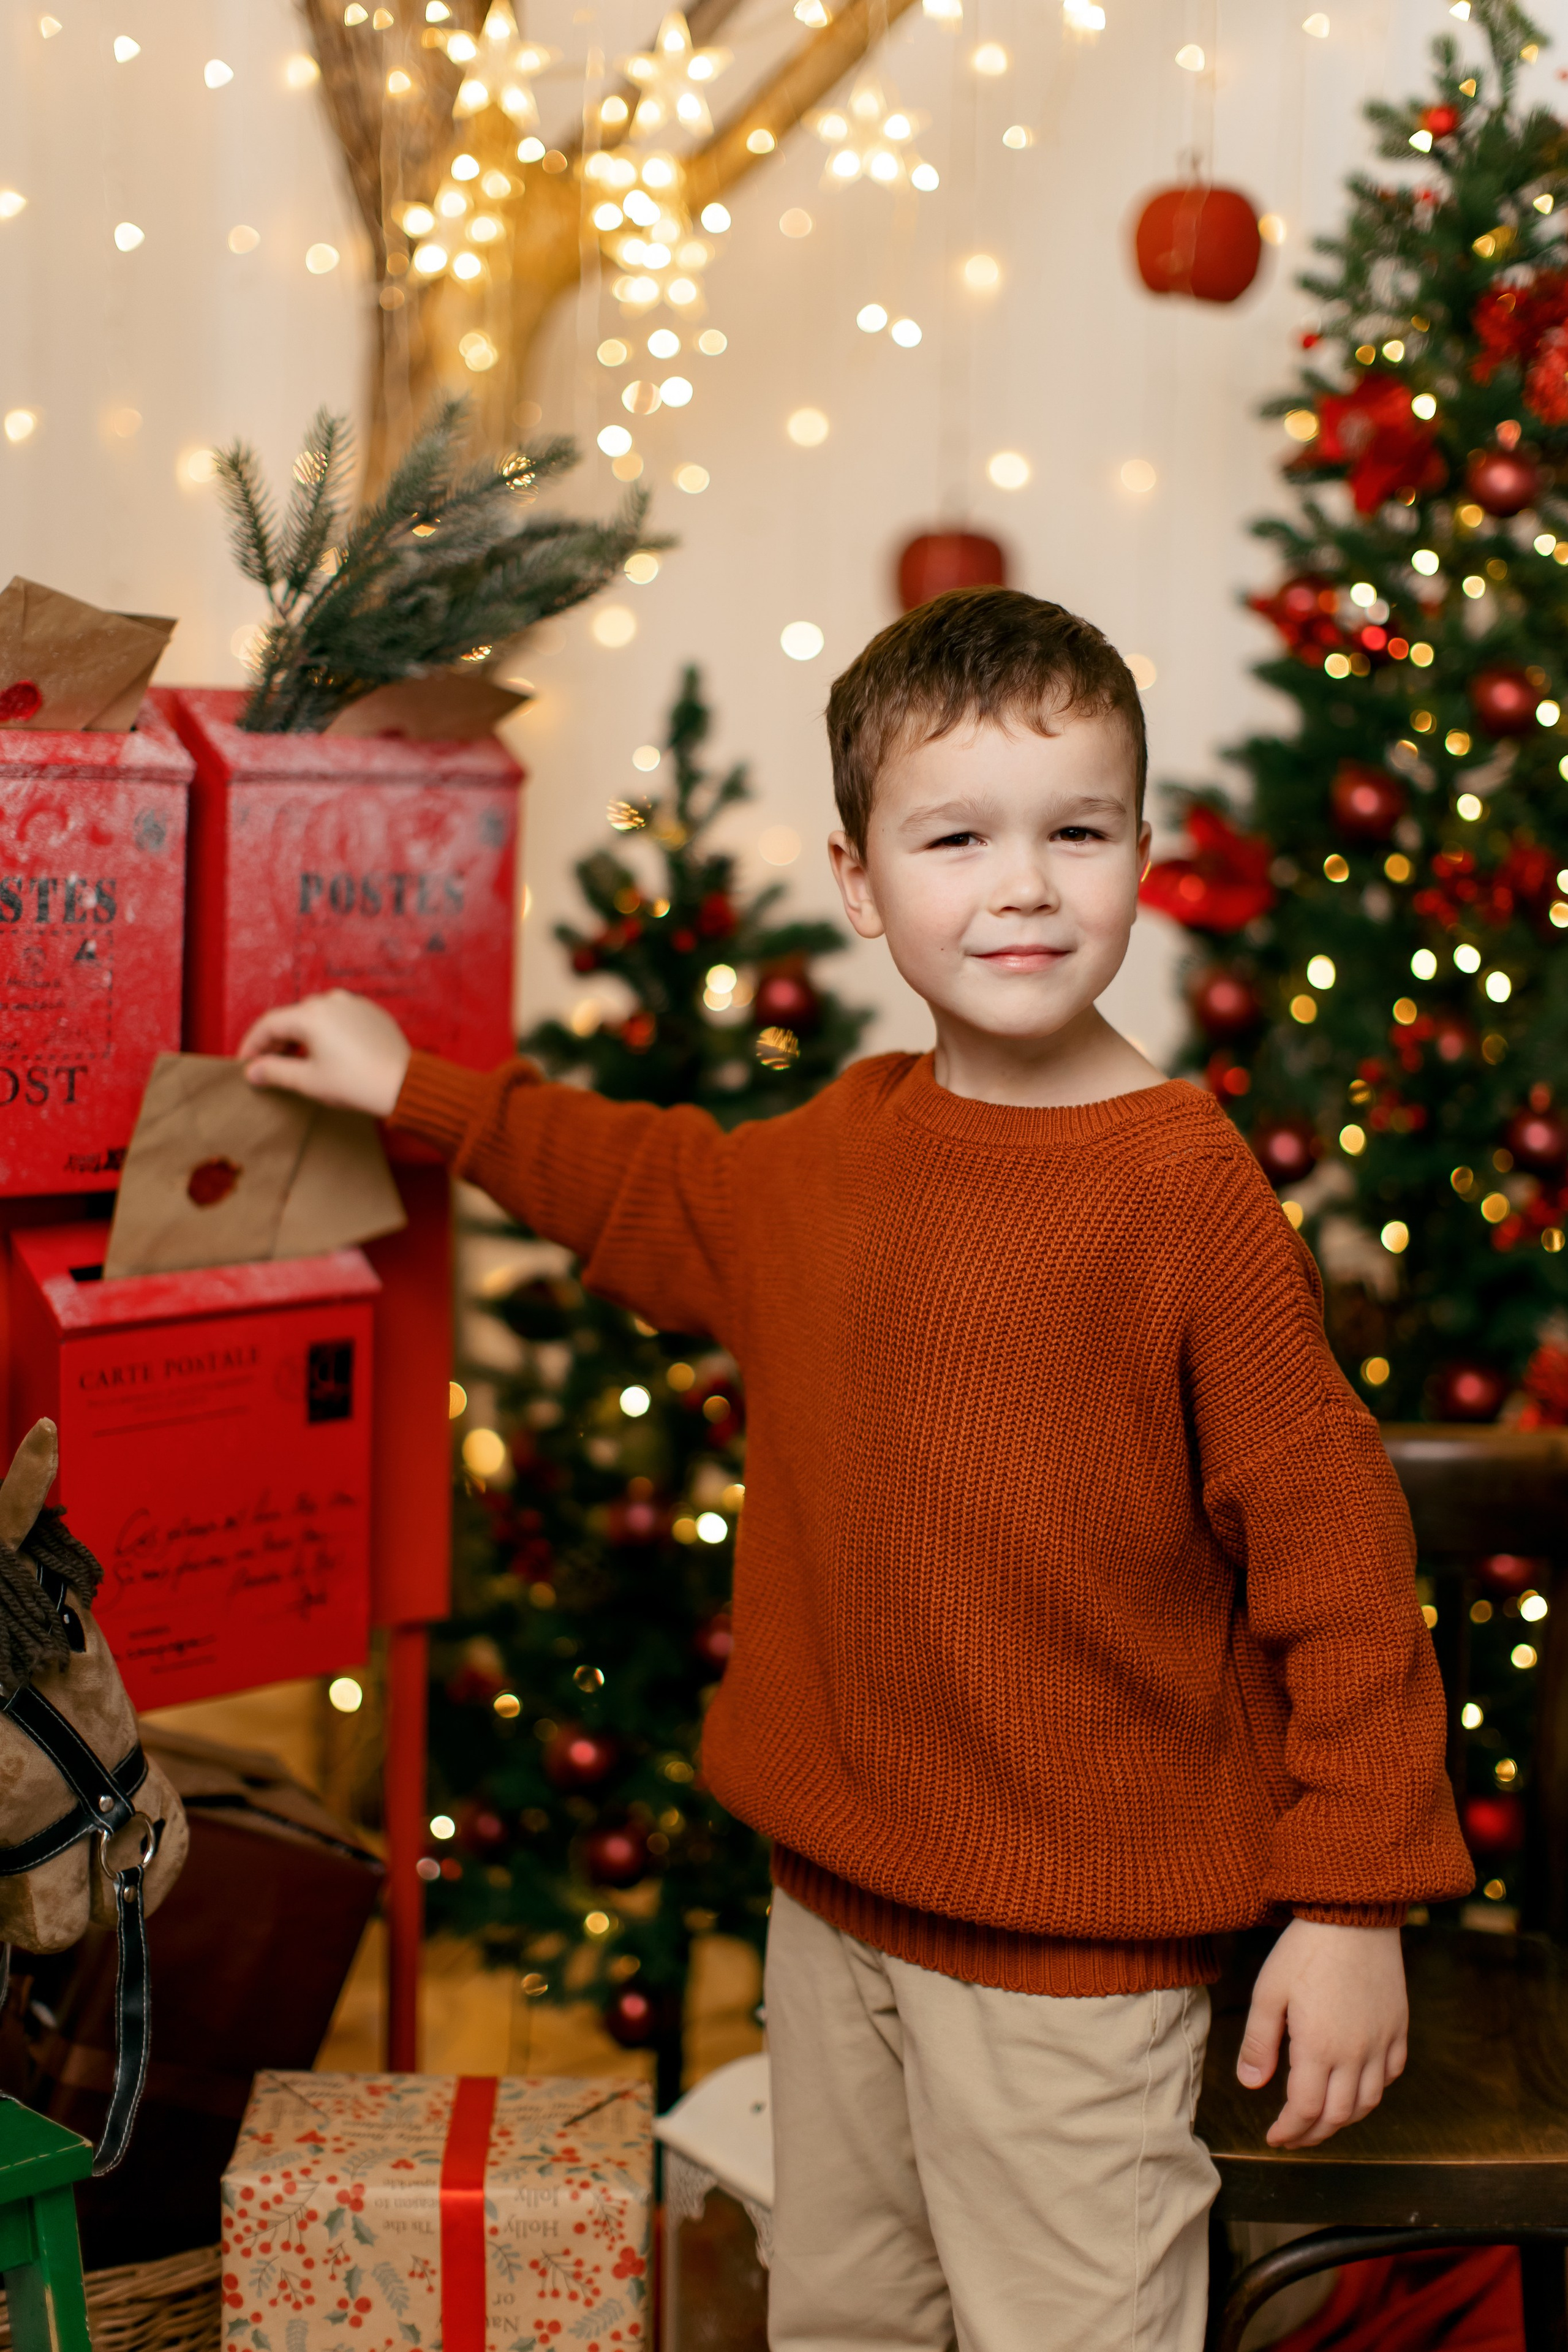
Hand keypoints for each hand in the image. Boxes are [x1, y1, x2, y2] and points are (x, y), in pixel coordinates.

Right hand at [238, 989, 411, 1118]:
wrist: (404, 1084)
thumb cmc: (356, 1083)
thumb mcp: (308, 1081)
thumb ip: (275, 1071)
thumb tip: (253, 1070)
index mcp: (311, 1015)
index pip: (268, 1024)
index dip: (252, 1045)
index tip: (245, 1063)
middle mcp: (331, 1001)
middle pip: (291, 1018)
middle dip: (275, 1041)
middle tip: (267, 1065)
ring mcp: (353, 1004)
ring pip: (315, 1017)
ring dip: (300, 1037)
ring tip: (295, 1061)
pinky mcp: (370, 1012)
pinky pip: (338, 1018)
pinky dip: (324, 1033)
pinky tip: (325, 1053)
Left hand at [1236, 1919, 1407, 2147]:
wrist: (1353, 1914)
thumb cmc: (1305, 1949)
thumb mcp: (1268, 1992)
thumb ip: (1258, 2043)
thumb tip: (1251, 2086)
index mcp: (1319, 2048)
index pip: (1305, 2110)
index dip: (1289, 2131)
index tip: (1274, 2137)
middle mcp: (1356, 2054)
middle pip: (1338, 2116)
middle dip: (1314, 2134)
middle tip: (1294, 2137)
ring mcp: (1382, 2041)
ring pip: (1369, 2102)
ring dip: (1344, 2118)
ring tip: (1321, 2118)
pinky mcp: (1398, 2026)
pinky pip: (1391, 2073)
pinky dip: (1374, 2090)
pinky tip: (1357, 2086)